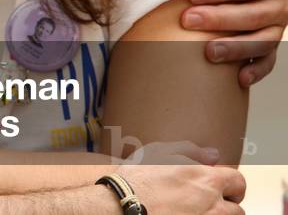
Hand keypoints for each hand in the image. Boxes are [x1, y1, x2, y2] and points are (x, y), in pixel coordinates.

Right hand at [117, 160, 245, 214]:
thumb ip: (190, 150)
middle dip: (225, 204)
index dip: (231, 184)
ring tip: (195, 211)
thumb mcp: (158, 151)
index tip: (221, 187)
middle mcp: (213, 205)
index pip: (238, 182)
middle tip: (207, 203)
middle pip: (236, 209)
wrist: (120, 205)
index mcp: (208, 180)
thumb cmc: (137, 178)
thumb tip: (213, 155)